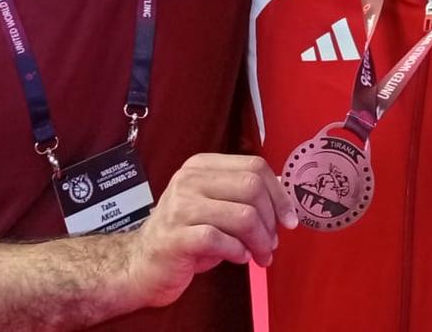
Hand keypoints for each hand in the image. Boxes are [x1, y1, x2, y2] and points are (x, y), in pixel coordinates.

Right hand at [126, 154, 296, 307]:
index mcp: (201, 166)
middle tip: (271, 244)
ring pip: (243, 216)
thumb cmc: (185, 236)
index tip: (289, 219)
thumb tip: (284, 202)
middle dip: (271, 220)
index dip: (279, 194)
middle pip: (252, 188)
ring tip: (259, 256)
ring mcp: (180, 207)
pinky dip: (238, 252)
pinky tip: (238, 258)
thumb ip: (242, 199)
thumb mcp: (214, 207)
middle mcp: (189, 180)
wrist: (142, 264)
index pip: (254, 166)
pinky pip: (222, 240)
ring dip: (260, 242)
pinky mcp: (176, 237)